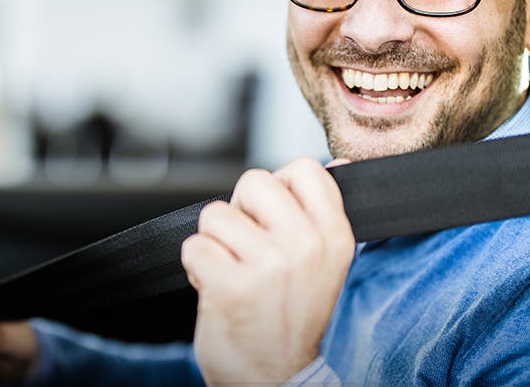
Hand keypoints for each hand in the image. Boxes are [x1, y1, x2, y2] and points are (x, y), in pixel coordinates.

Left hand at [181, 158, 354, 383]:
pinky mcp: (231, 285)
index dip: (278, 187)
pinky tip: (218, 289)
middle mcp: (306, 247)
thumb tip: (336, 163)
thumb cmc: (291, 318)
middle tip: (249, 249)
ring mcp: (269, 265)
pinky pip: (194, 245)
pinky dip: (197, 267)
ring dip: (215, 243)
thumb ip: (323, 213)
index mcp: (335, 237)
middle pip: (253, 181)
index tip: (274, 219)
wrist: (274, 380)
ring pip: (215, 214)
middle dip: (241, 212)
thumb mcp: (324, 264)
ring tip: (234, 273)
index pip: (304, 168)